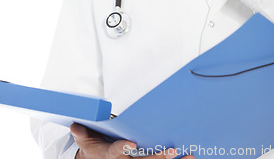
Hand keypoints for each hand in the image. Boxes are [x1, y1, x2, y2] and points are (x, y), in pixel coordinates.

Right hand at [71, 123, 191, 158]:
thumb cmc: (93, 146)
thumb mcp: (85, 141)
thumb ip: (82, 134)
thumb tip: (74, 126)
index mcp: (110, 155)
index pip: (116, 152)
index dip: (123, 149)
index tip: (131, 145)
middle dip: (159, 158)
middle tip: (172, 151)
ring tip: (190, 157)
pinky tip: (189, 158)